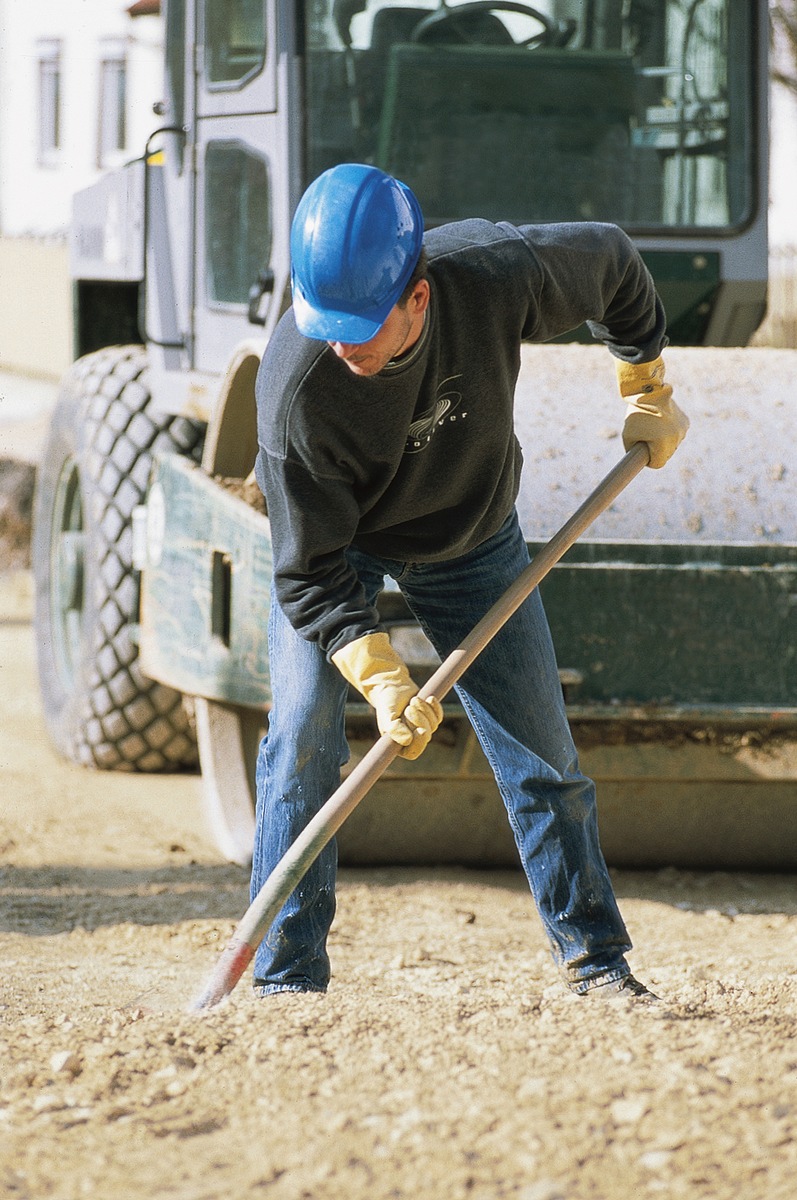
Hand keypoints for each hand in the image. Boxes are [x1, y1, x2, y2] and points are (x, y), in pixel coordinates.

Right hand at [332, 631, 442, 759]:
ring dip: (425, 710)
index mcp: (399, 743)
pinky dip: (435, 707)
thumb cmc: (387, 703)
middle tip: (410, 707)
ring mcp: (423, 727)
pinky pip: (438, 716)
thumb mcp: (387, 715)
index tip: (420, 730)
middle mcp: (412, 738)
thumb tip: (408, 740)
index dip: (419, 743)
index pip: (413, 752)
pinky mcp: (430, 717)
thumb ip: (394, 729)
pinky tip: (429, 698)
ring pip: (433, 725)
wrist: (392, 687)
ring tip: (414, 699)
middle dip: (420, 720)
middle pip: (425, 736)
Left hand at [616, 356, 688, 468]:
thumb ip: (632, 451)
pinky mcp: (686, 422)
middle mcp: (676, 438)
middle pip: (666, 455)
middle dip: (656, 450)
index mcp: (663, 444)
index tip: (643, 452)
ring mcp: (682, 430)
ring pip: (672, 445)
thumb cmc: (636, 414)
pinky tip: (662, 422)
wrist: (649, 391)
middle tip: (647, 437)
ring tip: (654, 427)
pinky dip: (670, 431)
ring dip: (664, 440)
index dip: (648, 460)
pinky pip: (677, 434)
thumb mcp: (628, 435)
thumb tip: (637, 460)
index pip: (658, 464)